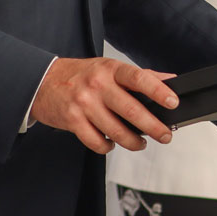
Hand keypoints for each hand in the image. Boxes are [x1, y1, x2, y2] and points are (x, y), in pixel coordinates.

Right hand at [29, 57, 178, 154]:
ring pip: (116, 131)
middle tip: (165, 135)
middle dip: (153, 127)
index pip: (139, 78)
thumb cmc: (81, 75)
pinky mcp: (73, 121)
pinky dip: (108, 147)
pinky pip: (96, 142)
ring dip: (133, 142)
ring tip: (141, 143)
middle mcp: (97, 85)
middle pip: (131, 110)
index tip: (173, 102)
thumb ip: (140, 76)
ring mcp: (84, 104)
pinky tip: (112, 144)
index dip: (158, 91)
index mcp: (110, 70)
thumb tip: (170, 80)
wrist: (43, 81)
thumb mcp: (109, 68)